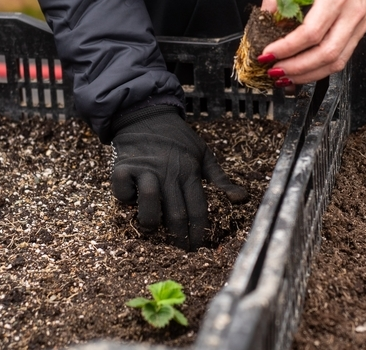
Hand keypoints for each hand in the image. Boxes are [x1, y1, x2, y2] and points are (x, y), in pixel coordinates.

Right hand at [111, 106, 247, 250]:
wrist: (145, 114)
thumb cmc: (177, 138)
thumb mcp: (203, 154)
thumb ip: (220, 179)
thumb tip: (242, 200)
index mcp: (189, 171)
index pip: (198, 209)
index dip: (198, 232)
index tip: (198, 248)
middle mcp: (169, 172)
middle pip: (176, 213)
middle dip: (178, 238)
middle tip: (177, 250)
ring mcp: (145, 169)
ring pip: (150, 204)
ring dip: (150, 221)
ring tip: (151, 228)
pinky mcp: (123, 167)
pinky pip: (123, 192)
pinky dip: (126, 199)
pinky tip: (130, 200)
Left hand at [260, 0, 365, 85]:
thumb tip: (264, 20)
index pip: (311, 32)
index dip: (287, 48)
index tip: (268, 54)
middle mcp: (351, 13)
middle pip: (326, 53)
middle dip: (297, 68)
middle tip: (274, 70)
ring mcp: (358, 26)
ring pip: (336, 62)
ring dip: (308, 74)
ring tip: (285, 76)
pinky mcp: (360, 33)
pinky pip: (341, 59)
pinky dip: (320, 70)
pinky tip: (302, 71)